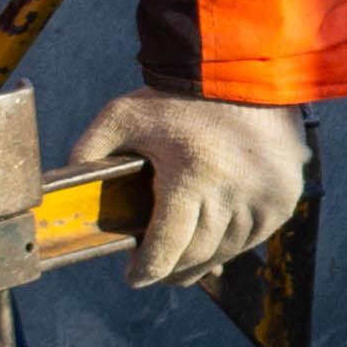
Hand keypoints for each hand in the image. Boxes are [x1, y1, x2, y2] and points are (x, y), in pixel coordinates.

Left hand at [75, 90, 307, 287]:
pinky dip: (232, 241)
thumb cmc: (180, 95)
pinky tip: (215, 235)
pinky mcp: (284, 199)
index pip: (167, 248)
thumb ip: (90, 148)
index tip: (134, 277)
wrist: (244, 70)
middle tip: (155, 265)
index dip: (147, 270)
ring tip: (184, 253)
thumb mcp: (124, 114)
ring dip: (203, 256)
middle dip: (172, 267)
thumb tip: (62, 183)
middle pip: (196, 254)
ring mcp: (264, 198)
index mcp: (192, 175)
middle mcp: (233, 192)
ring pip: (227, 251)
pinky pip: (254, 238)